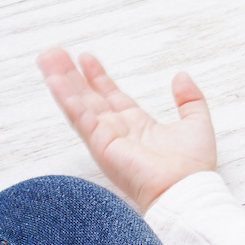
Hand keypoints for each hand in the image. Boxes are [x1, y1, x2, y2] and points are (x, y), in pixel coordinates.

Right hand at [38, 47, 215, 211]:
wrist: (187, 190)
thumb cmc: (194, 168)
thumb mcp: (197, 122)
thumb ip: (190, 98)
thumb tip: (181, 76)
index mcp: (140, 126)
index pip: (113, 97)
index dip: (99, 77)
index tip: (86, 58)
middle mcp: (120, 131)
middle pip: (90, 98)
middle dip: (72, 75)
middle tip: (55, 54)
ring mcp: (108, 139)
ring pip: (79, 105)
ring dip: (62, 82)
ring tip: (47, 59)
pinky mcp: (102, 146)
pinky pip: (81, 118)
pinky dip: (67, 99)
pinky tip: (55, 82)